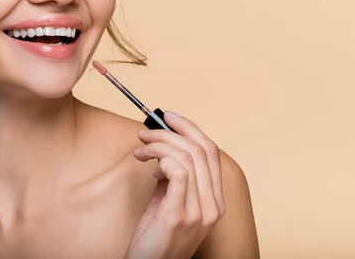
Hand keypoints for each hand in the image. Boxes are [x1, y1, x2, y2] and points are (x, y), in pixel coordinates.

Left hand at [124, 112, 225, 258]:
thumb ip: (173, 179)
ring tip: (140, 149)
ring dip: (159, 144)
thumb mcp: (169, 203)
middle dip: (171, 132)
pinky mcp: (179, 215)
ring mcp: (199, 212)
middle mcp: (213, 206)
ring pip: (187, 157)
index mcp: (214, 201)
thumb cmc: (155, 238)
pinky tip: (148, 166)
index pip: (211, 152)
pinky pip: (178, 172)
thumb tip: (164, 151)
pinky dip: (161, 160)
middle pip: (201, 150)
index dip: (191, 129)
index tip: (170, 117)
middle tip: (146, 131)